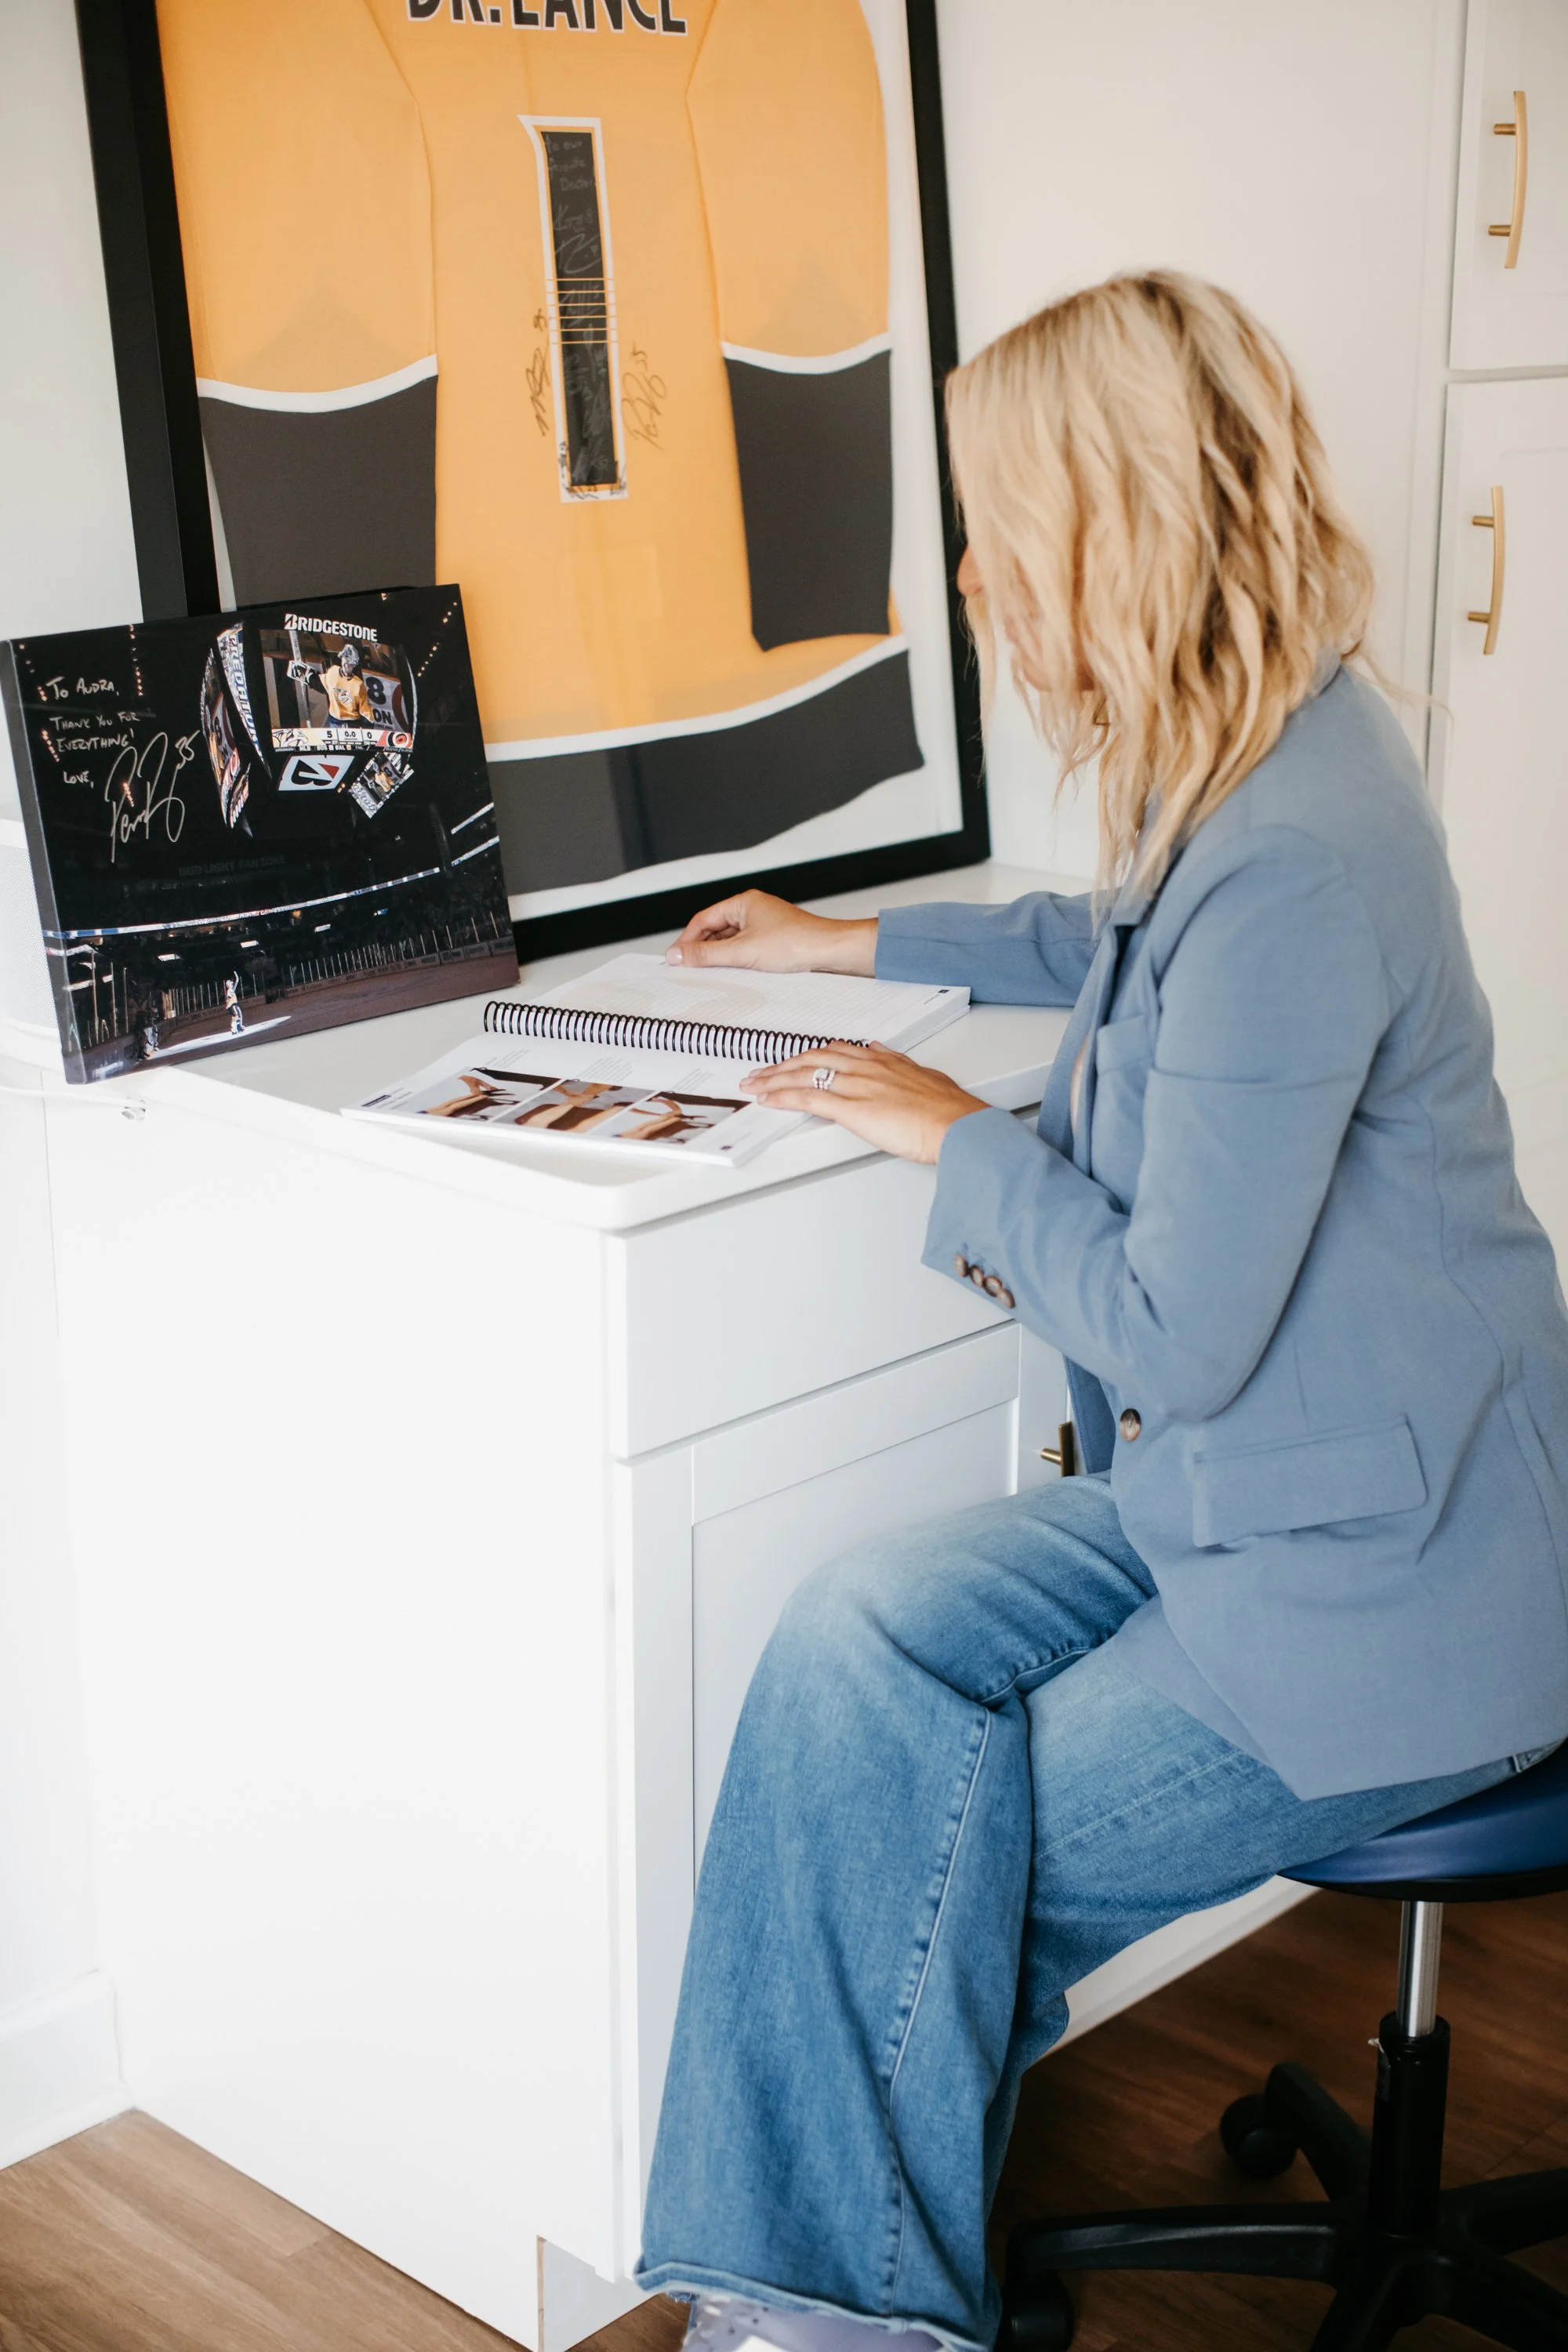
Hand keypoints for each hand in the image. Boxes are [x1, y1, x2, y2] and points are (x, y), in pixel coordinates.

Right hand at [666, 888, 876, 974]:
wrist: (831, 952)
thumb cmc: (797, 944)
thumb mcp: (742, 952)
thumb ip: (706, 954)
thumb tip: (677, 955)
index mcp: (744, 902)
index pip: (704, 919)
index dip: (687, 939)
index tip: (676, 959)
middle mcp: (754, 910)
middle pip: (716, 930)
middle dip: (702, 950)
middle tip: (688, 970)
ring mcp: (765, 926)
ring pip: (731, 942)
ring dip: (719, 957)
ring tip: (710, 975)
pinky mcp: (774, 942)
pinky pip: (746, 950)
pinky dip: (736, 962)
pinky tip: (734, 975)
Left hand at [743, 1042, 988, 1164]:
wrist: (957, 1125)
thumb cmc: (949, 1110)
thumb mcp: (926, 1076)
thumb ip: (901, 1064)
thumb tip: (882, 1051)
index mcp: (883, 1061)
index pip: (836, 1051)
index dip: (810, 1056)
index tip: (796, 1060)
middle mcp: (866, 1068)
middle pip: (813, 1059)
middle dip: (784, 1065)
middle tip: (762, 1071)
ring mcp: (857, 1086)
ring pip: (805, 1074)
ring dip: (775, 1078)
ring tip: (755, 1084)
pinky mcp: (851, 1109)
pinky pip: (808, 1098)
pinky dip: (783, 1097)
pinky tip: (768, 1099)